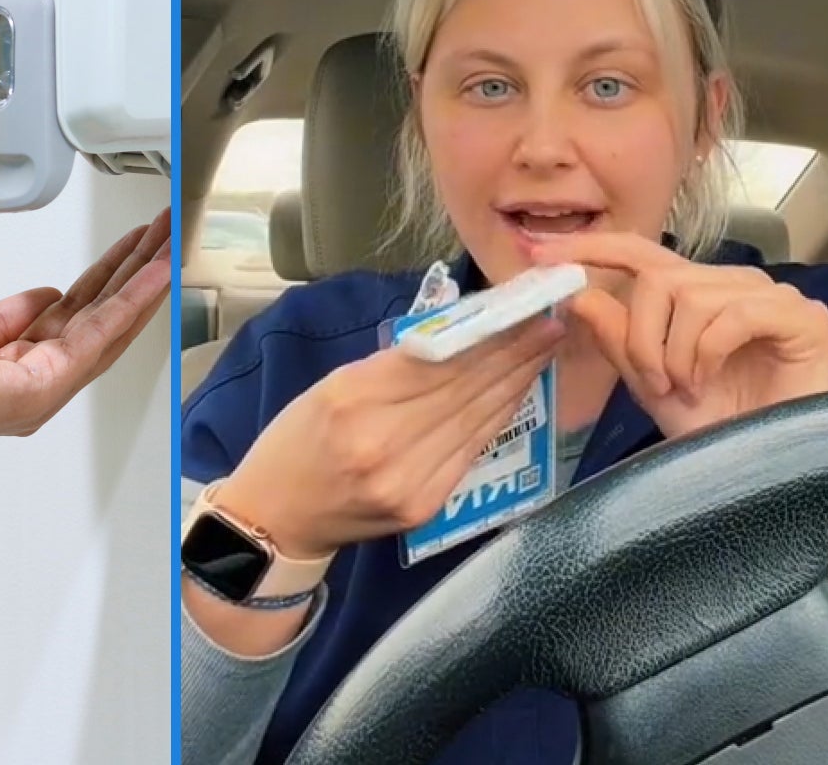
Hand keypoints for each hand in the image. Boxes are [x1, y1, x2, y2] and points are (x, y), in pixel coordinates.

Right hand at [216, 317, 564, 558]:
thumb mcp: (330, 386)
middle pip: (463, 386)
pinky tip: (515, 395)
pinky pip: (470, 452)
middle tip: (550, 323)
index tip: (523, 309)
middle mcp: (382, 439)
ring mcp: (407, 479)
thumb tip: (456, 338)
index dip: (487, 333)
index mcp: (351, 397)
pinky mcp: (424, 506)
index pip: (437, 357)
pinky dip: (496, 419)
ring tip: (544, 351)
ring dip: (515, 382)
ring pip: (475, 419)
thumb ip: (390, 366)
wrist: (277, 517)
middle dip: (514, 352)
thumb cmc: (298, 442)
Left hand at [531, 232, 827, 438]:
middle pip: (661, 280)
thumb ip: (617, 337)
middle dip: (643, 338)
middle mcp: (732, 284)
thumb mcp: (649, 383)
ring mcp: (771, 296)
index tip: (539, 250)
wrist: (764, 469)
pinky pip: (736, 314)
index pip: (638, 251)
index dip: (590, 246)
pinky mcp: (804, 316)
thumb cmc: (715, 427)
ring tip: (688, 389)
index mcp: (695, 292)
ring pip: (694, 297)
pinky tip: (711, 382)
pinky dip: (710, 353)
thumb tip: (577, 294)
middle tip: (655, 383)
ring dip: (676, 354)